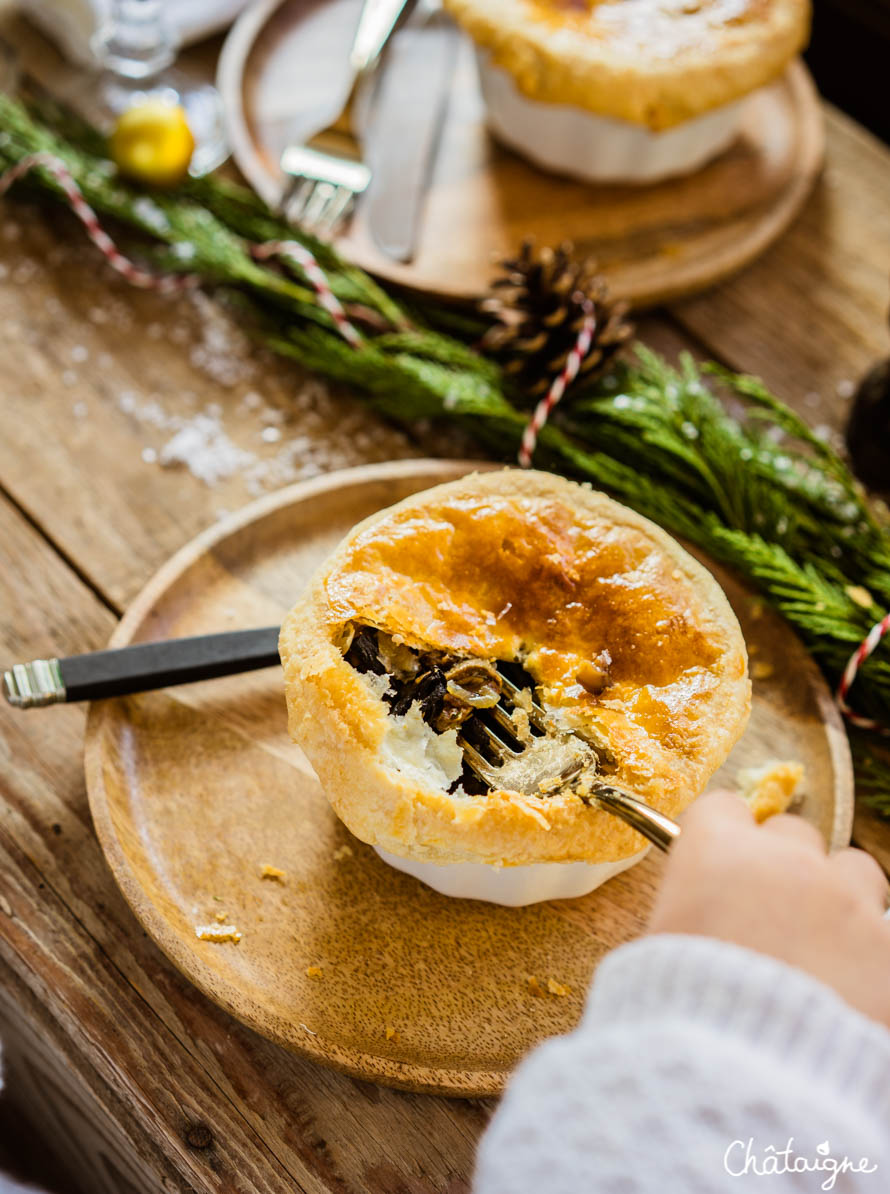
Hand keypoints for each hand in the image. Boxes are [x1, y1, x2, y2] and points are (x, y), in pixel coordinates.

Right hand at [648, 790, 889, 1027]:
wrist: (750, 1082)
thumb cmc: (682, 1015)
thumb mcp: (657, 953)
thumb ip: (683, 915)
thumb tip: (693, 917)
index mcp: (717, 856)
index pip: (720, 808)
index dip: (718, 837)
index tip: (718, 864)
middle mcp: (787, 864)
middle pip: (791, 832)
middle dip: (782, 864)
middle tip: (769, 913)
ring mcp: (847, 902)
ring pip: (853, 868)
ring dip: (838, 895)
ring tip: (823, 945)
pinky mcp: (889, 948)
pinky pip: (884, 930)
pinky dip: (869, 951)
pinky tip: (847, 986)